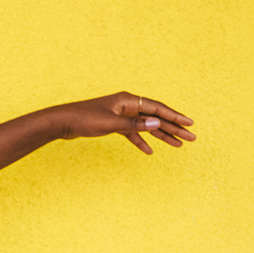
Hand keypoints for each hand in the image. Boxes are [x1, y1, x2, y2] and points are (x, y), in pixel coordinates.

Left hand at [53, 92, 195, 154]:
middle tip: (191, 138)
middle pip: (156, 117)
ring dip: (161, 136)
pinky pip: (132, 133)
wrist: (62, 122)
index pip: (158, 108)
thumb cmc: (84, 119)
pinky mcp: (113, 124)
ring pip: (146, 126)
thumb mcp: (111, 123)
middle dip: (174, 128)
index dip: (175, 116)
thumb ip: (135, 125)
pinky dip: (141, 141)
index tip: (190, 124)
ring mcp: (121, 115)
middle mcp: (127, 106)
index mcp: (128, 100)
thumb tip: (158, 122)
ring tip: (178, 145)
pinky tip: (149, 151)